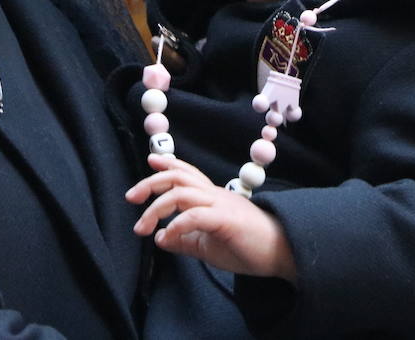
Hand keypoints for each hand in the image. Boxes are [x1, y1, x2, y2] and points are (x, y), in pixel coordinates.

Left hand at [125, 154, 297, 284]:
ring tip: (142, 227)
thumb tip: (160, 238)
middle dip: (150, 183)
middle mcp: (214, 195)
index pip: (187, 173)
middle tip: (131, 197)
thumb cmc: (248, 247)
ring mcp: (221, 205)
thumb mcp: (208, 245)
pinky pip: (195, 216)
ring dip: (156, 207)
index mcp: (212, 197)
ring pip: (181, 193)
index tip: (150, 161)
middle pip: (178, 177)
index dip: (167, 164)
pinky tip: (166, 236)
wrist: (283, 253)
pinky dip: (176, 225)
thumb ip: (185, 240)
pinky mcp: (226, 220)